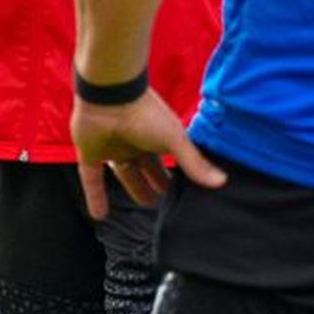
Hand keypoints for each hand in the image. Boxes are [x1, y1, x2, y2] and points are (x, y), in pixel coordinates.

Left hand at [71, 86, 222, 219]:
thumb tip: (222, 182)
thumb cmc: (146, 113)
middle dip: (154, 182)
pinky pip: (92, 180)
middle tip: (164, 200)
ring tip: (144, 206)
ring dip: (133, 189)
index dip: (172, 176)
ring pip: (124, 173)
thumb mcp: (175, 140)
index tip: (183, 192)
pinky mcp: (91, 153)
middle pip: (146, 168)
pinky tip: (99, 217)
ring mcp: (112, 147)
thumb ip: (195, 163)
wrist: (110, 96)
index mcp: (156, 138)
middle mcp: (135, 143)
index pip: (167, 161)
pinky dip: (95, 197)